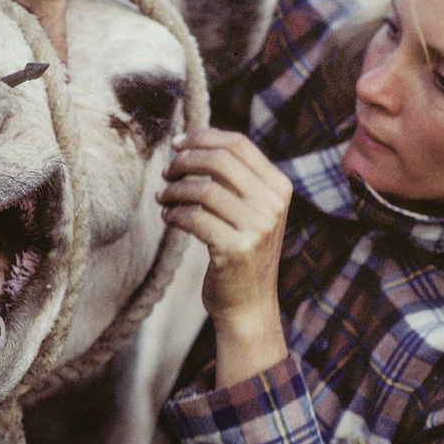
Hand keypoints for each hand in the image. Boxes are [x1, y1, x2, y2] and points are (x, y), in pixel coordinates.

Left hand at [158, 128, 291, 385]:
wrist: (249, 306)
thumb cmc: (242, 253)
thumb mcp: (251, 211)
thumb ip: (235, 179)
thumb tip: (193, 142)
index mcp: (280, 188)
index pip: (239, 145)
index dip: (204, 137)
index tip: (177, 142)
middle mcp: (273, 205)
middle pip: (220, 161)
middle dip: (185, 160)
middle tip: (167, 171)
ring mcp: (257, 228)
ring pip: (204, 190)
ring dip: (175, 190)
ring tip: (163, 197)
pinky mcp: (235, 250)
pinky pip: (194, 218)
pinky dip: (174, 213)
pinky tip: (168, 216)